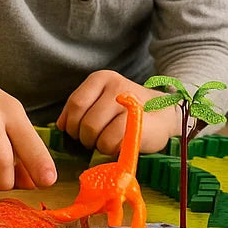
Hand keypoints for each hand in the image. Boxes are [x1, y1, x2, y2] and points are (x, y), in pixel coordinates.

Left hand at [57, 71, 179, 156]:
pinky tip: (120, 144)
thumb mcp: (101, 104)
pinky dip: (110, 149)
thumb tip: (61, 125)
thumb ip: (81, 110)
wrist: (165, 117)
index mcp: (100, 78)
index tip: (80, 132)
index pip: (75, 104)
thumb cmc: (128, 113)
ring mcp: (127, 101)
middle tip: (97, 139)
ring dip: (98, 144)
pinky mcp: (137, 120)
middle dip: (85, 138)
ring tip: (110, 140)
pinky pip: (110, 141)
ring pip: (95, 132)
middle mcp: (114, 84)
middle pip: (83, 121)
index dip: (73, 125)